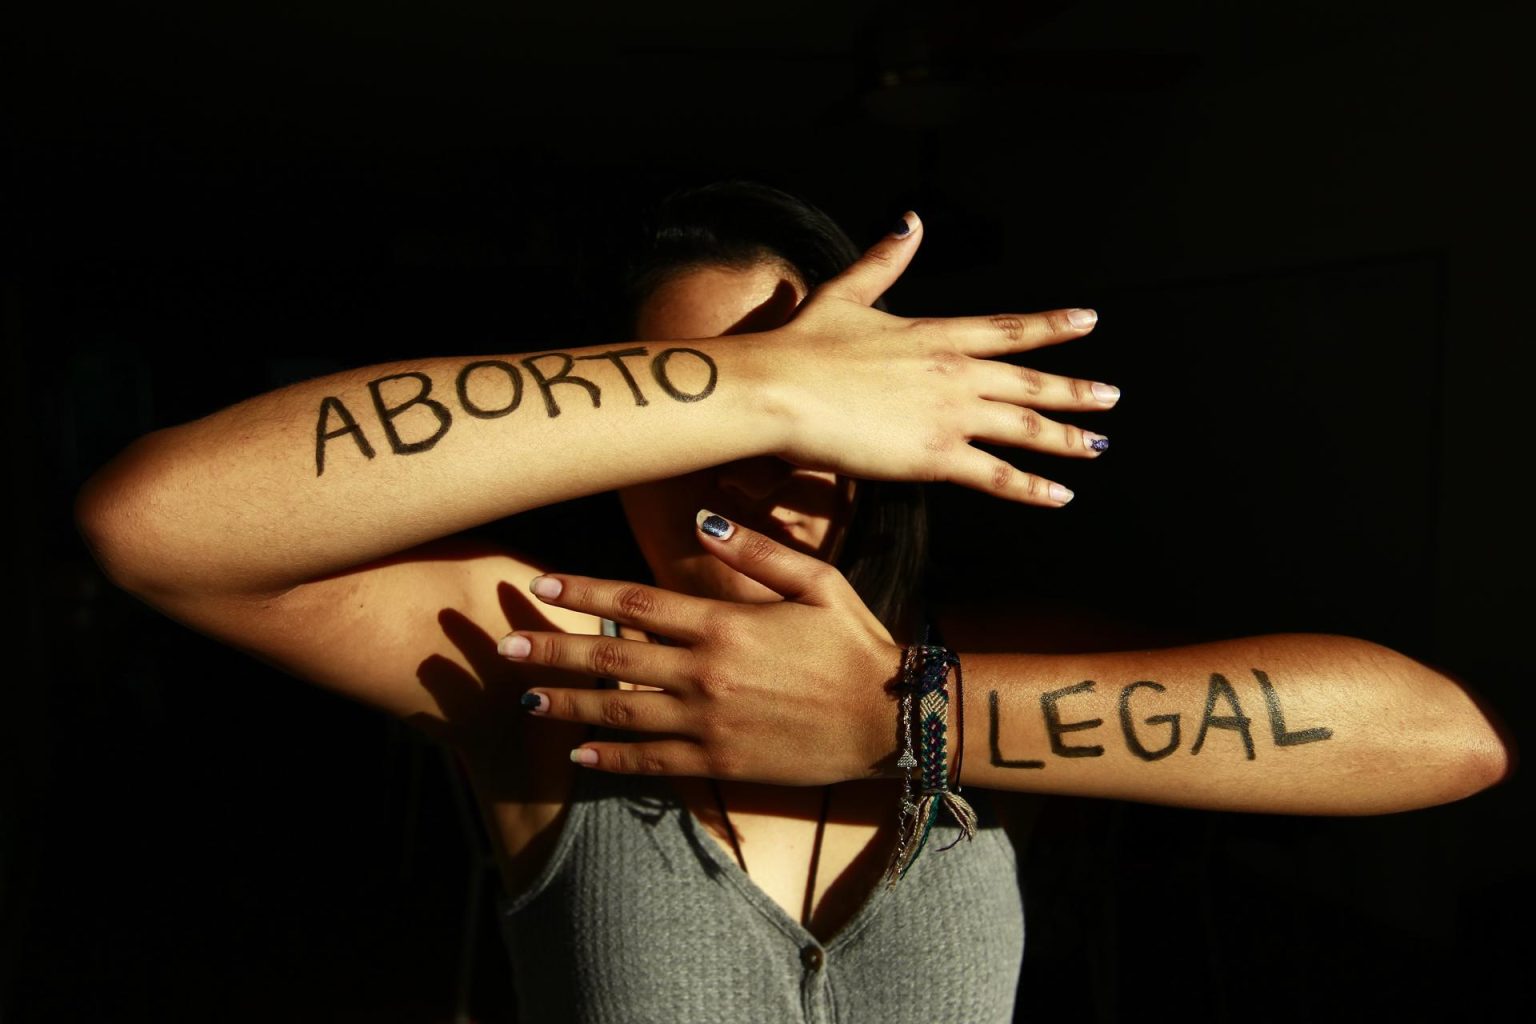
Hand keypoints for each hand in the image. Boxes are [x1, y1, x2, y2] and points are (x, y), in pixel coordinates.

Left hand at [497, 512, 903, 783]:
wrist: (892, 718)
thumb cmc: (856, 643)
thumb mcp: (818, 582)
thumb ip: (757, 550)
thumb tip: (703, 519)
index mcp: (723, 623)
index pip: (634, 601)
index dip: (581, 592)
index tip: (539, 584)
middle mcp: (704, 673)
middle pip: (610, 658)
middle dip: (552, 651)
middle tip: (502, 648)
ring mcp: (708, 722)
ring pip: (618, 713)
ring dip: (566, 704)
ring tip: (525, 698)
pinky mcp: (720, 762)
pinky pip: (652, 764)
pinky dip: (611, 760)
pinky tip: (577, 755)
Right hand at [759, 212, 1115, 505]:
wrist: (780, 389)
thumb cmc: (801, 345)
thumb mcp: (845, 293)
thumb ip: (883, 261)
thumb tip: (910, 221)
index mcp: (934, 334)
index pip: (1007, 329)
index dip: (1051, 326)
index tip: (1088, 320)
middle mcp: (953, 372)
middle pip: (1028, 380)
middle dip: (1074, 389)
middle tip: (1111, 397)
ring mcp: (949, 414)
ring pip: (1024, 427)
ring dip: (1067, 438)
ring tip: (1099, 445)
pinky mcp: (935, 456)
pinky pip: (996, 475)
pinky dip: (1032, 488)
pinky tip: (1061, 496)